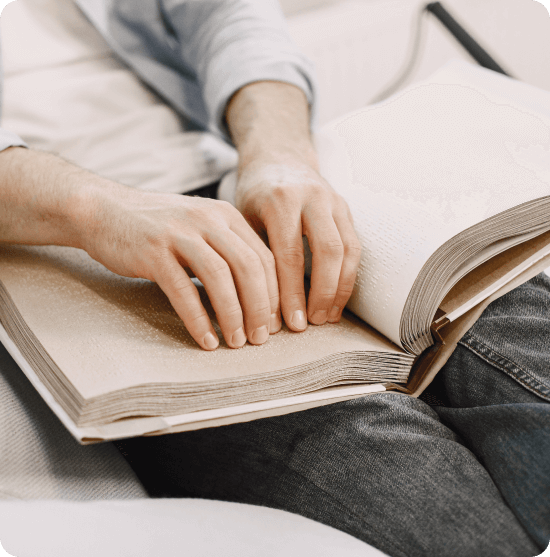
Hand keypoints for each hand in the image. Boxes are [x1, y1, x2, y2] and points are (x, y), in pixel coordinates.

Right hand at [0, 147, 278, 350]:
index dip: (274, 294)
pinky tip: (206, 340)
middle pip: (249, 267)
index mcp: (226, 216)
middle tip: (260, 338)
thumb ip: (228, 253)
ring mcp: (180, 234)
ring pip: (220, 277)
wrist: (104, 211)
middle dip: (261, 308)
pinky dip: (198, 319)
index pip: (264, 257)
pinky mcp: (153, 251)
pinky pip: (183, 290)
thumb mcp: (201, 230)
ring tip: (236, 342)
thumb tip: (258, 298)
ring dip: (233, 315)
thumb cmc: (159, 229)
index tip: (274, 323)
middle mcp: (208, 220)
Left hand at [235, 155, 360, 330]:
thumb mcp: (244, 217)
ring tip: (327, 317)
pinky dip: (348, 276)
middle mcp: (312, 197)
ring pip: (348, 250)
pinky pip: (355, 247)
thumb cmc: (255, 192)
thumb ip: (256, 253)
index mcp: (281, 200)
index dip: (292, 292)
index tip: (289, 322)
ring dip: (340, 289)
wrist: (278, 157)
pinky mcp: (346, 208)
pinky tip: (337, 299)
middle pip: (328, 252)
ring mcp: (334, 201)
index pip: (290, 254)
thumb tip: (261, 305)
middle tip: (311, 323)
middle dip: (322, 293)